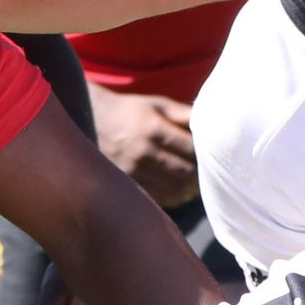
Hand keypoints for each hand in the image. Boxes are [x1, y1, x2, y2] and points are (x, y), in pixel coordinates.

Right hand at [89, 85, 198, 207]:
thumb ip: (185, 115)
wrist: (90, 119)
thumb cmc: (132, 112)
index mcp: (152, 129)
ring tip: (192, 182)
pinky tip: (177, 189)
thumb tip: (214, 122)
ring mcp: (132, 171)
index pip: (192, 151)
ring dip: (188, 189)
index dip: (205, 155)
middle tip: (207, 173)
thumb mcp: (157, 105)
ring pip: (174, 190)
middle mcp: (142, 152)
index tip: (210, 155)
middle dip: (199, 174)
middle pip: (186, 174)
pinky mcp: (125, 184)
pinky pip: (158, 199)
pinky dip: (173, 197)